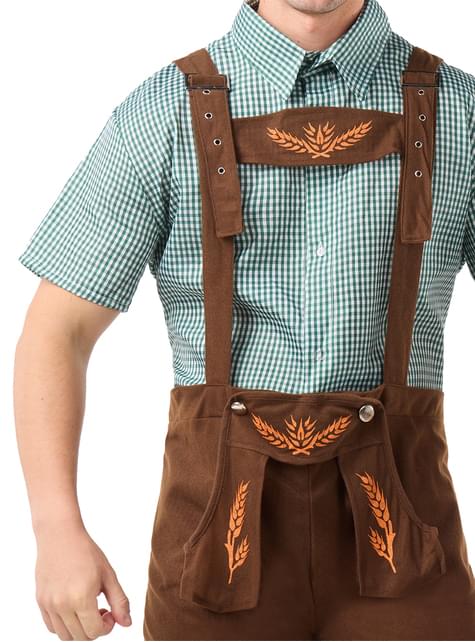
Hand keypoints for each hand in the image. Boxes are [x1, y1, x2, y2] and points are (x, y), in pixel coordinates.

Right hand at [34, 524, 130, 639]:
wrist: (60, 535)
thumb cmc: (86, 552)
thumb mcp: (108, 575)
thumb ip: (119, 601)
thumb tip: (126, 624)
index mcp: (81, 598)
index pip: (95, 631)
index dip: (107, 626)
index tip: (109, 611)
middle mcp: (62, 605)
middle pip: (80, 637)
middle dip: (94, 628)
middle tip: (100, 610)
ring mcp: (49, 604)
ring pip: (65, 636)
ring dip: (79, 629)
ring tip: (86, 609)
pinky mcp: (40, 601)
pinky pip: (52, 627)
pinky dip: (64, 625)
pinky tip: (73, 607)